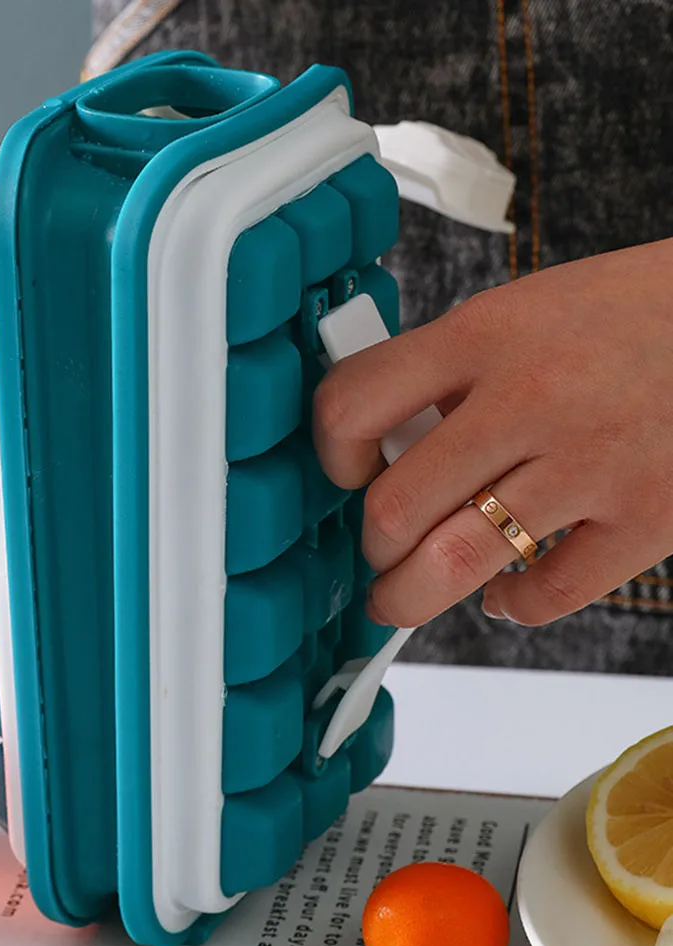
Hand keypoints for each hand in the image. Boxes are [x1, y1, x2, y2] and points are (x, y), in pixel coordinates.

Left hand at [313, 239, 672, 626]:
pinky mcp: (648, 516)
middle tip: (379, 549)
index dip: (331, 452)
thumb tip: (381, 446)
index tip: (345, 471)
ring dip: (408, 595)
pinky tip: (501, 591)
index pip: (353, 405)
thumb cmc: (622, 316)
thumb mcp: (517, 314)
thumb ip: (447, 376)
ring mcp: (589, 463)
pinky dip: (509, 605)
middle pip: (395, 507)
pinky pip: (547, 592)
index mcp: (482, 336)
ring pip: (454, 563)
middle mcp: (529, 398)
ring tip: (401, 595)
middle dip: (372, 546)